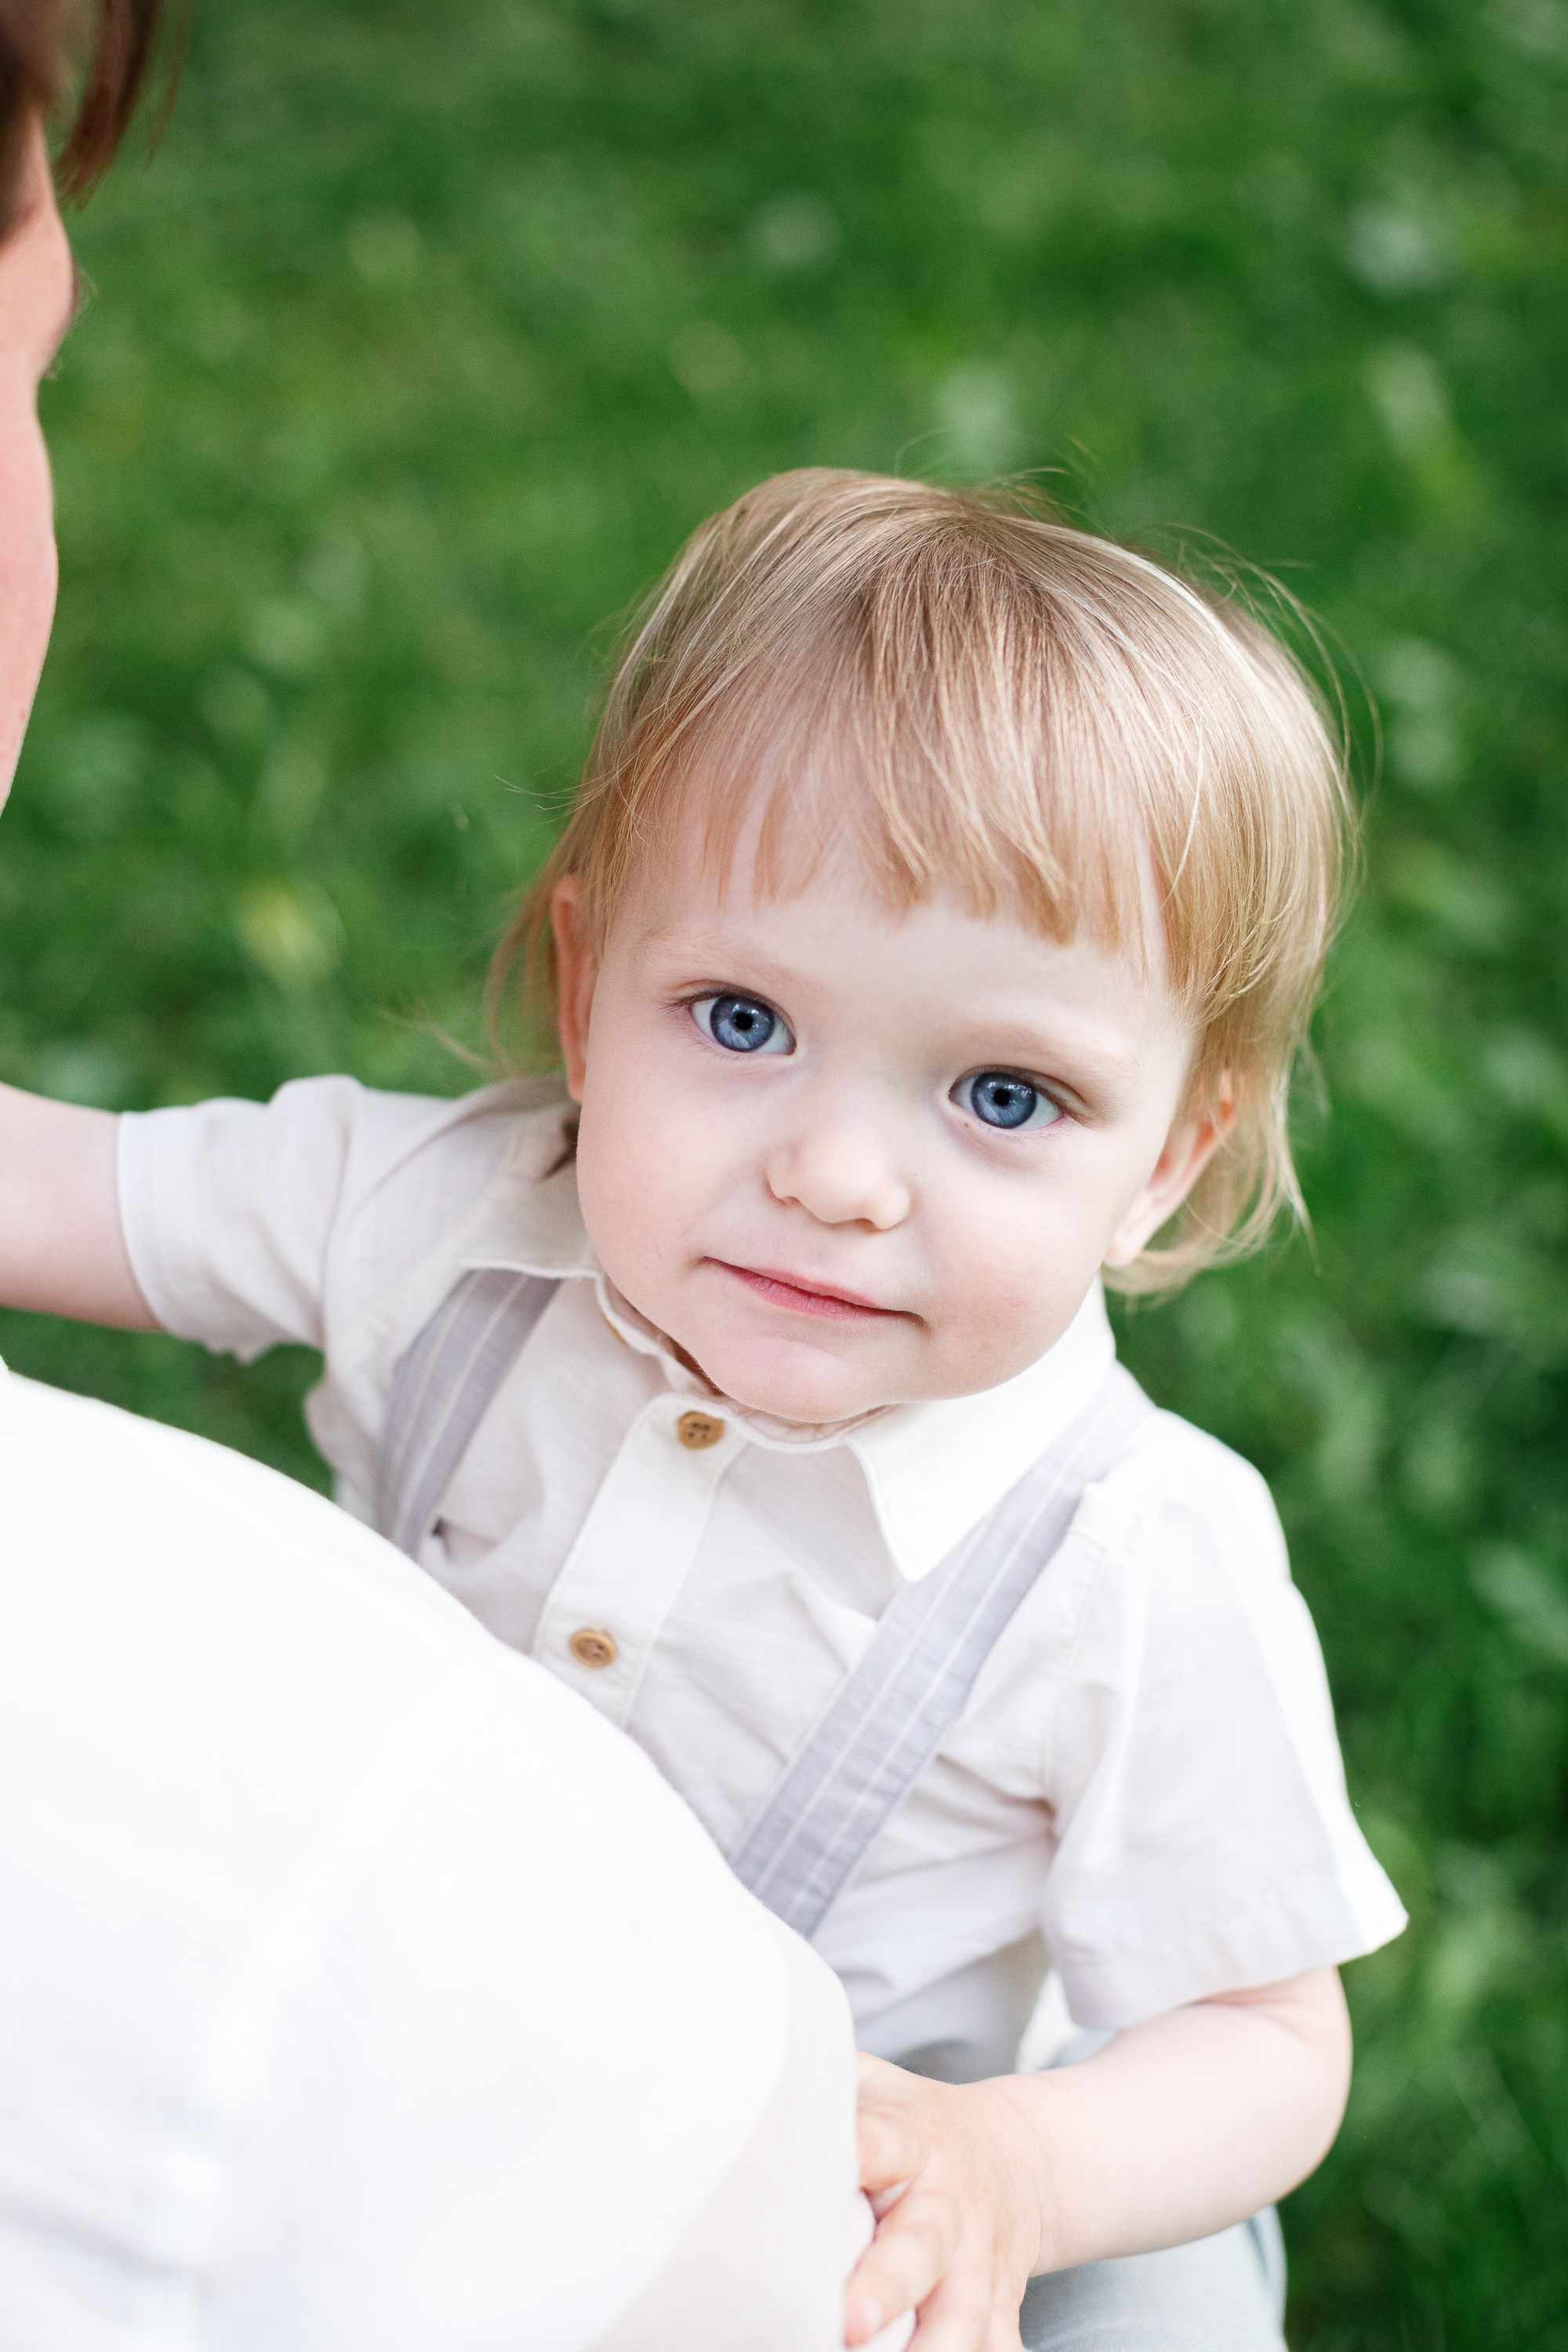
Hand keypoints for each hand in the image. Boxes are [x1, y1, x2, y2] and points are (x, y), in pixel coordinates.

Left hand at [844, 2054, 1047, 2350]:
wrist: (1019, 2156)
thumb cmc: (917, 2126)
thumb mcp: (879, 2087)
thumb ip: (825, 2075)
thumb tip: (747, 2055)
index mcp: (913, 2140)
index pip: (885, 2139)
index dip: (862, 2150)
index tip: (841, 2164)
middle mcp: (948, 2205)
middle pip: (922, 2245)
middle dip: (888, 2284)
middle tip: (850, 2319)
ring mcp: (978, 2262)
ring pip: (963, 2314)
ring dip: (936, 2347)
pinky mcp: (999, 2308)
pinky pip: (1000, 2346)